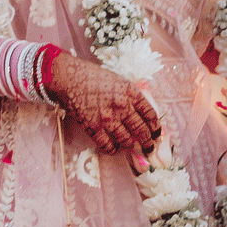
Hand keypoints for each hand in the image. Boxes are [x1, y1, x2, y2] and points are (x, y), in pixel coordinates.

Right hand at [46, 52, 161, 155]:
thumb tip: (141, 113)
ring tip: (132, 148)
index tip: (157, 133)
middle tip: (150, 148)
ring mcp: (107, 118)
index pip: (150, 113)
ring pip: (126, 140)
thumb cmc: (93, 77)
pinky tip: (114, 148)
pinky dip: (113, 149)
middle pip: (141, 130)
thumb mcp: (118, 81)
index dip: (156, 126)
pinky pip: (107, 145)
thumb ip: (130, 95)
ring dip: (131, 146)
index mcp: (130, 92)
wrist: (69, 78)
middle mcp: (122, 106)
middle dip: (148, 142)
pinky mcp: (93, 127)